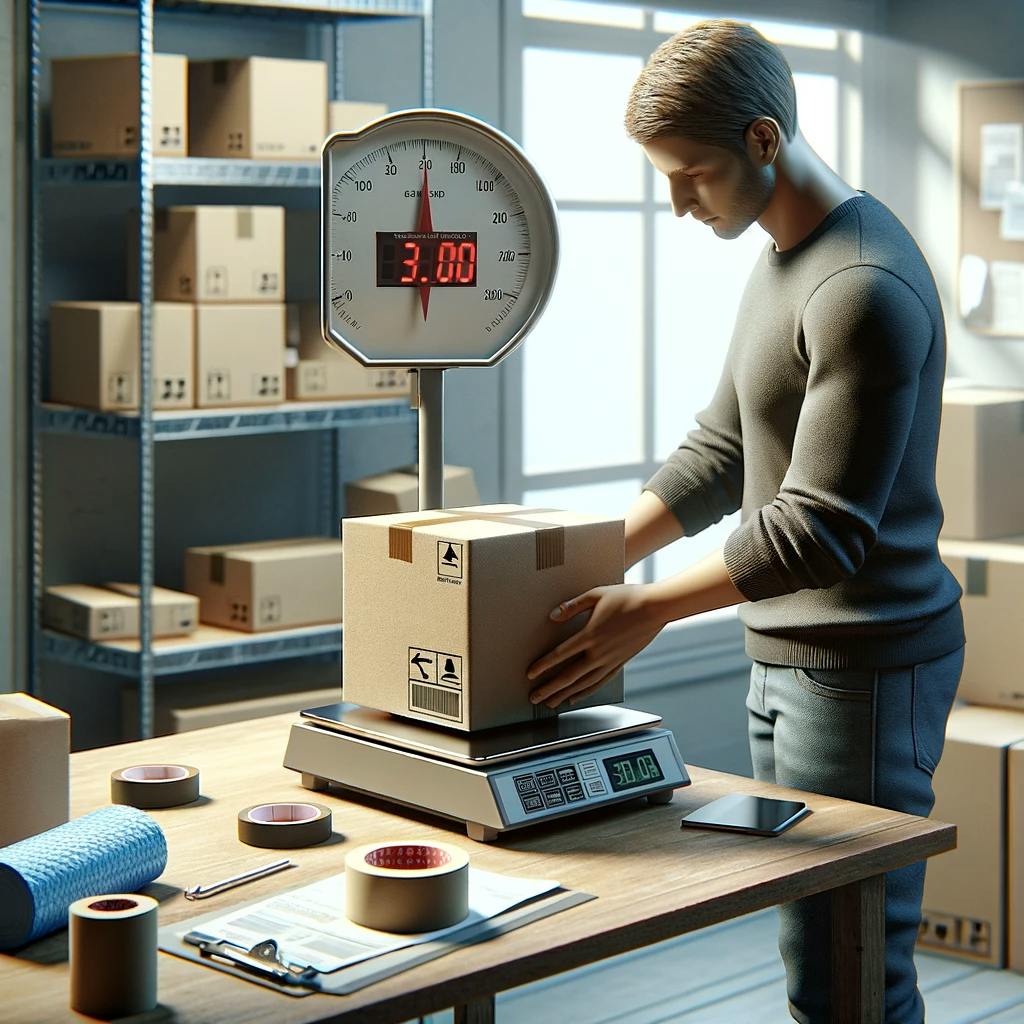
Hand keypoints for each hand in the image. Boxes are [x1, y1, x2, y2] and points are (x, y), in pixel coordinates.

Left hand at [526, 583, 666, 708]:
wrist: (656, 608)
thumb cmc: (627, 597)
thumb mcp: (596, 594)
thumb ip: (572, 606)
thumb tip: (553, 615)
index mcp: (590, 635)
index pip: (560, 655)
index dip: (543, 666)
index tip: (530, 674)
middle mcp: (599, 652)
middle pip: (568, 676)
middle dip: (549, 688)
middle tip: (534, 698)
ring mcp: (610, 661)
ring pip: (583, 684)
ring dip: (564, 694)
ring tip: (550, 703)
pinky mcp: (620, 663)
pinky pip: (599, 682)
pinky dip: (585, 692)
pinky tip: (575, 697)